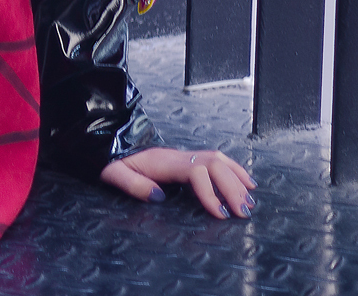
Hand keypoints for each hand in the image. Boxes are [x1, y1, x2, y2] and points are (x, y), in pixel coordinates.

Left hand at [101, 146, 256, 218]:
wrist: (107, 142)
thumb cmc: (111, 161)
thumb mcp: (113, 173)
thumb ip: (133, 184)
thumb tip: (159, 196)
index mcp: (162, 161)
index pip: (196, 171)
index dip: (211, 192)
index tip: (221, 214)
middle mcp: (177, 155)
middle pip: (214, 165)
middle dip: (233, 188)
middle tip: (244, 212)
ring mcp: (182, 154)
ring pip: (218, 159)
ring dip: (237, 179)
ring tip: (250, 200)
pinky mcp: (184, 158)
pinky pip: (215, 159)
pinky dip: (233, 170)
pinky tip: (245, 181)